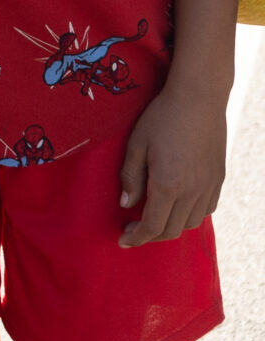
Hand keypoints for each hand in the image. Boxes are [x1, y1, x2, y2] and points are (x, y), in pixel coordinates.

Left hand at [119, 82, 226, 247]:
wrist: (198, 99)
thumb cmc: (161, 118)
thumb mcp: (136, 145)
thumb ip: (131, 178)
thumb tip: (127, 205)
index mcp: (168, 185)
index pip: (152, 226)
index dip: (136, 238)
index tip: (122, 240)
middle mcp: (192, 192)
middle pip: (172, 230)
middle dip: (150, 236)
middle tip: (132, 230)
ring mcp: (209, 187)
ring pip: (191, 223)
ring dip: (171, 228)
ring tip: (152, 219)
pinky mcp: (218, 179)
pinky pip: (206, 209)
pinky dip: (189, 216)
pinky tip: (176, 206)